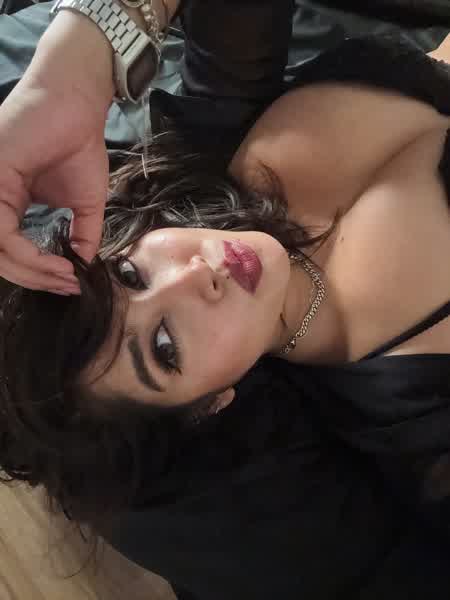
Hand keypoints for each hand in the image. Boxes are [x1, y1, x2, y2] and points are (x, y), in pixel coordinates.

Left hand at [0, 11, 113, 293]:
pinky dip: (30, 255)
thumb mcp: (84, 202)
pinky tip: (58, 262)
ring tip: (66, 278)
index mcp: (6, 201)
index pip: (11, 250)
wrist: (78, 103)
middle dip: (36, 279)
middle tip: (68, 286)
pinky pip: (2, 233)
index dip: (40, 273)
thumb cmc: (78, 143)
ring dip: (34, 273)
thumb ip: (82, 235)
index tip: (71, 283)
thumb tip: (84, 267)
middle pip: (1, 257)